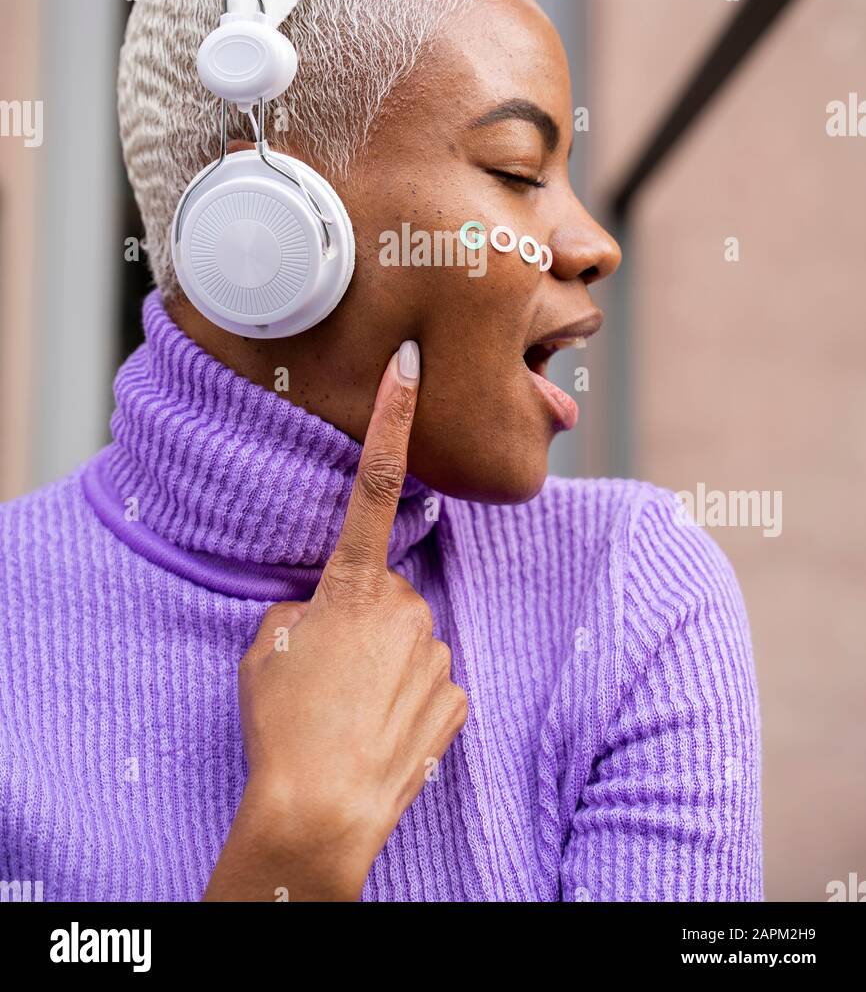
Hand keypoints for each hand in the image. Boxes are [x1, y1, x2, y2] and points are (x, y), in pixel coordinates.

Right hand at [203, 341, 468, 901]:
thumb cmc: (280, 726)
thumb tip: (329, 612)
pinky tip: (376, 732)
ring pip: (407, 641)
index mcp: (350, 585)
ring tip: (346, 712)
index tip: (412, 365)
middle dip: (360, 621)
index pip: (374, 483)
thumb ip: (303, 608)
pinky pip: (426, 685)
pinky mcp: (454, 699)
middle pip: (384, 594)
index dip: (392, 419)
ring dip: (381, 666)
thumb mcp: (265, 648)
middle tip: (325, 674)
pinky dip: (403, 703)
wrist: (319, 813)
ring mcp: (434, 652)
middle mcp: (404, 607)